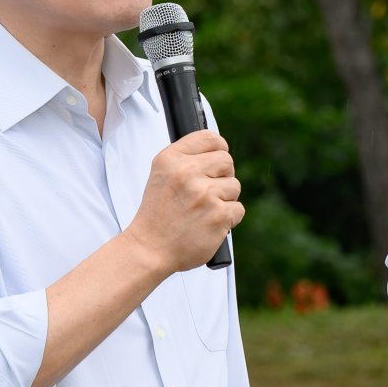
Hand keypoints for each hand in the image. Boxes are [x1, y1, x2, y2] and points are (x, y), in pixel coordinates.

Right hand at [127, 130, 243, 274]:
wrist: (150, 249)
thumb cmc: (158, 213)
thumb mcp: (161, 175)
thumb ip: (187, 158)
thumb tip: (219, 149)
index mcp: (171, 159)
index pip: (209, 138)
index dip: (219, 148)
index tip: (217, 161)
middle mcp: (187, 173)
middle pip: (226, 161)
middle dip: (222, 176)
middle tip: (208, 191)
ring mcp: (204, 194)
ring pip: (234, 186)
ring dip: (224, 199)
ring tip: (203, 210)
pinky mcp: (218, 216)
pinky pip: (238, 209)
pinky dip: (228, 218)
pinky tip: (209, 223)